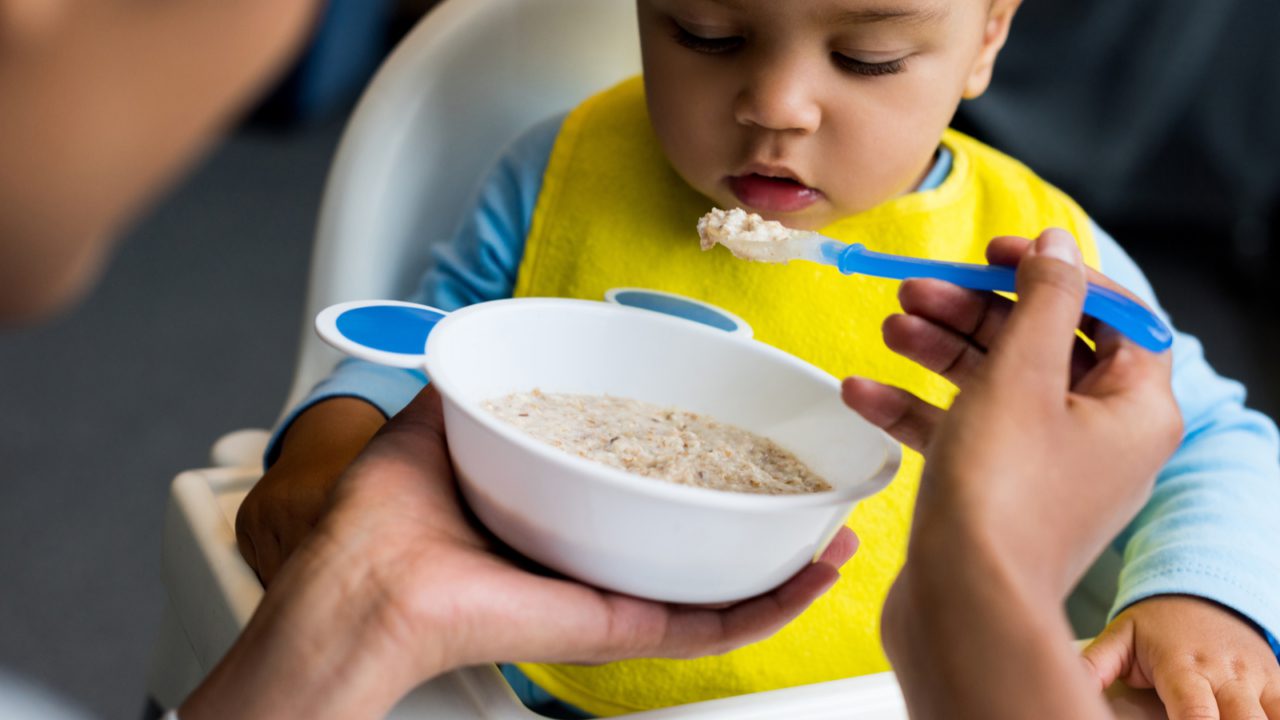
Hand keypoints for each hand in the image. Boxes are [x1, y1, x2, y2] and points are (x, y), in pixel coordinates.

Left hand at [185, 386, 856, 719]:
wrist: (360, 587)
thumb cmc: (381, 521)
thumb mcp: (443, 421)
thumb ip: (479, 379)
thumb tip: (494, 337)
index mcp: (561, 512)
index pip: (647, 490)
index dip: (703, 468)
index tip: (747, 439)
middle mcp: (593, 557)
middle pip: (696, 542)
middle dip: (761, 518)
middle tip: (809, 487)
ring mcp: (612, 598)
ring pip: (721, 589)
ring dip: (788, 562)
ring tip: (836, 529)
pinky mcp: (618, 628)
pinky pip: (708, 624)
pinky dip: (770, 603)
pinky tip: (814, 572)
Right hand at [871, 229, 1183, 719]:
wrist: (963, 607)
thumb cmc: (1002, 493)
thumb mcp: (1022, 373)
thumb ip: (1043, 298)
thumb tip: (1056, 244)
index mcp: (1134, 407)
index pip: (1110, 313)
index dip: (1052, 272)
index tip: (996, 251)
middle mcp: (1099, 437)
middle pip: (1041, 344)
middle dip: (974, 311)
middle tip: (919, 290)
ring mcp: (1045, 469)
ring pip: (994, 385)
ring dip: (939, 350)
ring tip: (889, 327)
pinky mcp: (995, 494)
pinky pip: (961, 433)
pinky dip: (917, 409)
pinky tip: (862, 392)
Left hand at [1084, 595, 1279, 719]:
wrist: (1203, 592)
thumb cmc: (1157, 624)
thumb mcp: (1121, 636)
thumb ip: (1096, 665)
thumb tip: (1068, 687)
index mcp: (1183, 666)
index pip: (1195, 711)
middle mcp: (1226, 674)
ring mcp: (1258, 679)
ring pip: (1273, 717)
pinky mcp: (1278, 682)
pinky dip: (1278, 717)